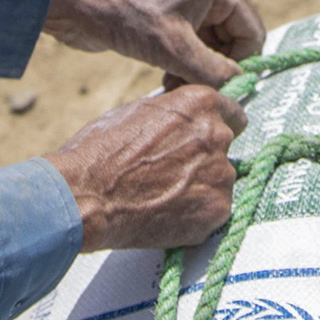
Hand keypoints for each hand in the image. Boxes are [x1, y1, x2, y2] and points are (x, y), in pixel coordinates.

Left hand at [43, 0, 264, 85]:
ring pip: (215, 48)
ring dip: (200, 71)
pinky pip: (196, 46)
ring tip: (173, 84)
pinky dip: (187, 65)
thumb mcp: (173, 48)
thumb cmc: (125, 16)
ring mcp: (193, 2)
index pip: (252, 32)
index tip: (221, 88)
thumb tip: (240, 88)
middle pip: (235, 41)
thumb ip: (213, 71)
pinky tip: (167, 77)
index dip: (241, 64)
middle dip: (217, 69)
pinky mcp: (174, 16)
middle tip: (190, 88)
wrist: (78, 5)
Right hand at [45, 85, 245, 250]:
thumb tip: (180, 122)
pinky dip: (196, 216)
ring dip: (200, 188)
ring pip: (220, 182)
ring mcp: (221, 177)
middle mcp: (218, 136)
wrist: (87, 196)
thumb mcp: (137, 111)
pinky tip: (166, 214)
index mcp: (200, 104)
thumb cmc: (100, 151)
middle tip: (171, 172)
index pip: (233, 114)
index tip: (205, 140)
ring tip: (163, 196)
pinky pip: (214, 213)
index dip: (215, 128)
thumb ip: (172, 115)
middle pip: (225, 149)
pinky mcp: (216, 212)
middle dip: (204, 159)